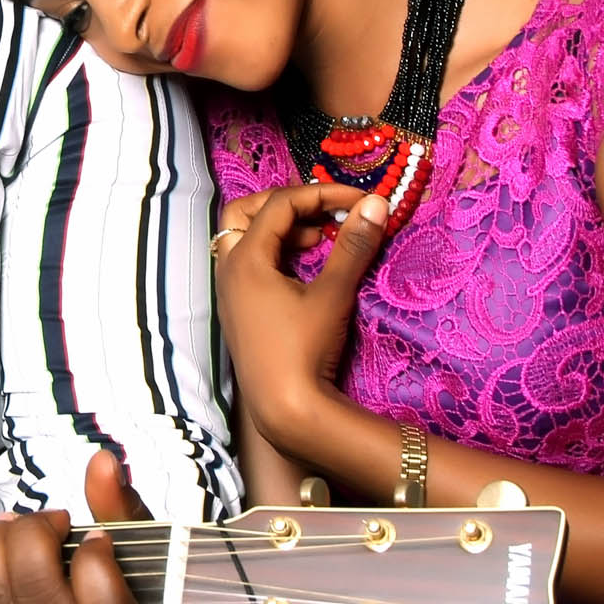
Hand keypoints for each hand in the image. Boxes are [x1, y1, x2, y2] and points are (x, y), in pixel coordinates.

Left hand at [213, 185, 390, 460]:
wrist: (284, 409)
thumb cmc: (304, 350)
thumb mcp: (333, 294)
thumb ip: (352, 246)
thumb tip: (375, 205)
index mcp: (245, 259)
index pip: (280, 204)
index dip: (322, 194)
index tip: (359, 201)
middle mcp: (228, 270)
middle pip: (246, 212)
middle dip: (287, 204)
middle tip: (323, 213)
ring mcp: (229, 291)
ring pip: (244, 238)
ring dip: (280, 229)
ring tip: (319, 239)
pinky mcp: (238, 310)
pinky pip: (249, 264)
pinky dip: (274, 253)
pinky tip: (306, 268)